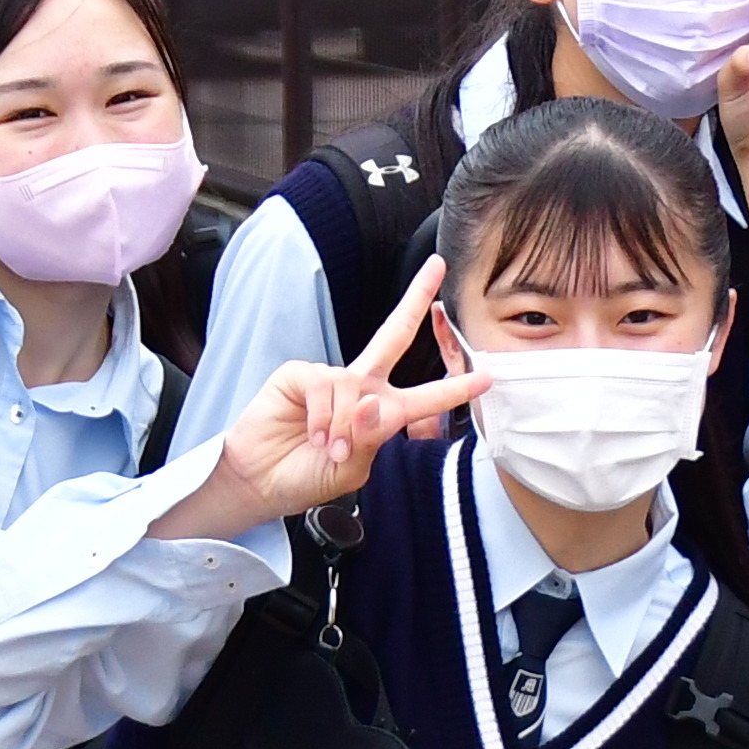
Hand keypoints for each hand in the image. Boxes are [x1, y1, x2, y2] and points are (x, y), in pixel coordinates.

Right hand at [161, 256, 489, 540]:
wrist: (262, 481)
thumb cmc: (309, 475)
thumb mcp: (350, 468)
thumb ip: (367, 437)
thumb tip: (369, 401)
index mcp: (382, 413)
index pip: (425, 396)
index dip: (455, 387)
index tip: (487, 377)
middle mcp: (361, 388)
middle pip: (395, 335)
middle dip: (416, 299)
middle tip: (437, 266)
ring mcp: (331, 378)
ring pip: (354, 387)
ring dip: (343, 425)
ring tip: (327, 448)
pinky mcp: (301, 374)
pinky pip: (324, 385)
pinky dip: (322, 415)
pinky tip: (311, 433)